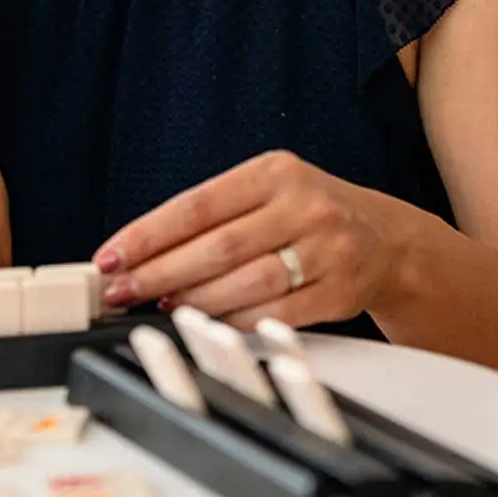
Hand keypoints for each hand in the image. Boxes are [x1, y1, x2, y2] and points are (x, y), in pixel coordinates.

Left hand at [94, 149, 406, 327]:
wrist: (386, 239)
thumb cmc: (310, 214)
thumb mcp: (269, 192)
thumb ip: (215, 215)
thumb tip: (142, 252)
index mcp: (276, 172)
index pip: (197, 205)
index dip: (148, 234)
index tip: (111, 255)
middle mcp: (304, 205)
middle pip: (218, 247)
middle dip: (160, 273)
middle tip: (122, 290)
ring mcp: (327, 248)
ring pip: (246, 283)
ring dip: (195, 301)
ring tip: (161, 306)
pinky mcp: (341, 289)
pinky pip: (277, 313)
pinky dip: (236, 322)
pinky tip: (210, 324)